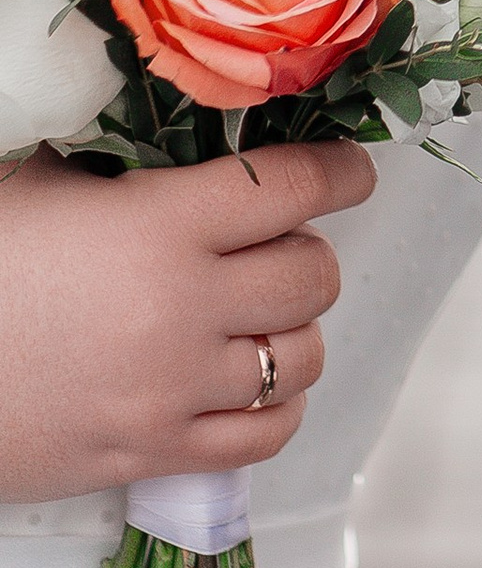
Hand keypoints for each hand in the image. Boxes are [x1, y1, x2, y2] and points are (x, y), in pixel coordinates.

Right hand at [0, 138, 373, 504]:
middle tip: (277, 245)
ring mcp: (171, 389)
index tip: (354, 170)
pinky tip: (252, 382)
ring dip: (295, 329)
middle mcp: (182, 307)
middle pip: (312, 275)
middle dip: (308, 251)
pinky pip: (265, 436)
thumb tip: (185, 114)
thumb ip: (118, 152)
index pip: (294, 187)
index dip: (341, 171)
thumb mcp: (40, 180)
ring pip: (301, 356)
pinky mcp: (151, 453)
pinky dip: (276, 406)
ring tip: (260, 315)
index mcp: (158, 224)